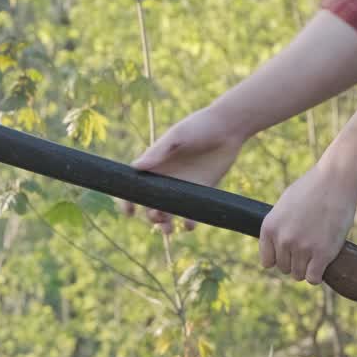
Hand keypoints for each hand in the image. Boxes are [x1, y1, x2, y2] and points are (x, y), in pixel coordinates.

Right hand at [125, 105, 246, 232]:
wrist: (228, 127)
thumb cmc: (198, 126)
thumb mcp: (177, 136)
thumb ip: (157, 151)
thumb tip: (136, 167)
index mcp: (154, 166)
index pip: (135, 187)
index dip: (127, 201)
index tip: (129, 212)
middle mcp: (166, 180)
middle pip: (150, 205)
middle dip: (151, 216)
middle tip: (158, 216)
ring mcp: (183, 188)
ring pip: (168, 213)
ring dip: (165, 225)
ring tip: (169, 229)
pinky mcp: (201, 192)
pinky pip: (192, 213)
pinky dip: (189, 223)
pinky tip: (189, 225)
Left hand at [259, 163, 356, 284]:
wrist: (335, 181)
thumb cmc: (311, 189)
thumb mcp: (284, 206)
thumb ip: (279, 226)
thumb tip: (279, 244)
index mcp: (269, 228)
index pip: (267, 261)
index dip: (279, 259)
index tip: (289, 254)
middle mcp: (282, 240)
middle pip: (284, 268)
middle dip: (295, 262)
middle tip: (308, 251)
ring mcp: (302, 248)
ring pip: (298, 275)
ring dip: (306, 269)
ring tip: (316, 257)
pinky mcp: (322, 253)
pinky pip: (313, 278)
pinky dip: (317, 276)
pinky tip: (322, 266)